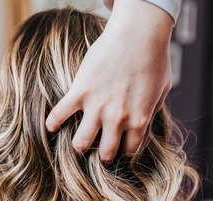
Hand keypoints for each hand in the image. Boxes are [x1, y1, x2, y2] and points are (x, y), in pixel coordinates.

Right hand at [44, 0, 173, 162]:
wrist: (139, 32)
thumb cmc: (154, 58)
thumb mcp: (162, 90)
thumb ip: (151, 111)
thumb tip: (144, 123)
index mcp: (140, 120)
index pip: (129, 151)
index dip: (123, 152)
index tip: (118, 149)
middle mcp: (118, 118)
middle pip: (105, 153)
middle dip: (102, 155)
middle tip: (98, 152)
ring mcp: (97, 106)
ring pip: (81, 142)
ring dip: (79, 146)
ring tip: (78, 144)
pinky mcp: (80, 91)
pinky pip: (60, 114)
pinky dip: (53, 123)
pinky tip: (50, 127)